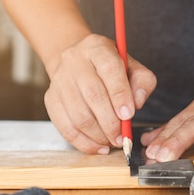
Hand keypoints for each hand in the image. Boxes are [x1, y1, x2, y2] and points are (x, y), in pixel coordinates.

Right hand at [44, 34, 156, 153]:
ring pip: (78, 114)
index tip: (128, 115)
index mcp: (97, 48)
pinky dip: (83, 142)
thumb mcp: (132, 67)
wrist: (78, 63)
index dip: (120, 94)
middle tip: (122, 136)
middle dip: (110, 121)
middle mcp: (74, 60)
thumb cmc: (110, 68)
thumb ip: (142, 82)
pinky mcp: (51, 98)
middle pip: (93, 95)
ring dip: (98, 134)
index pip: (109, 69)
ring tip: (112, 142)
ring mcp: (59, 79)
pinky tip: (98, 147)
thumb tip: (137, 103)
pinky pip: (65, 126)